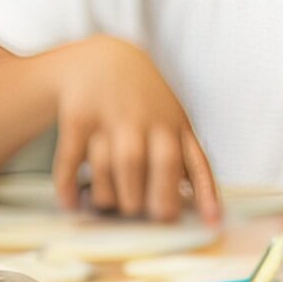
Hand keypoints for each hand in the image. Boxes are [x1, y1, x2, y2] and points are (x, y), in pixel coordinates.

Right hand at [49, 37, 220, 222]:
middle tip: (142, 214)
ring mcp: (112, 118)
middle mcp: (147, 121)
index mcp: (175, 126)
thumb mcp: (173, 121)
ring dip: (110, 195)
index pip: (194, 162)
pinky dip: (70, 185)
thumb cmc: (146, 103)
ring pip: (114, 165)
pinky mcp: (79, 118)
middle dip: (151, 199)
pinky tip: (73, 204)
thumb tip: (206, 210)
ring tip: (110, 206)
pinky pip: (72, 158)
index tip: (212, 221)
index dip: (205, 193)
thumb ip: (187, 160)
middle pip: (157, 164)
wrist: (104, 60)